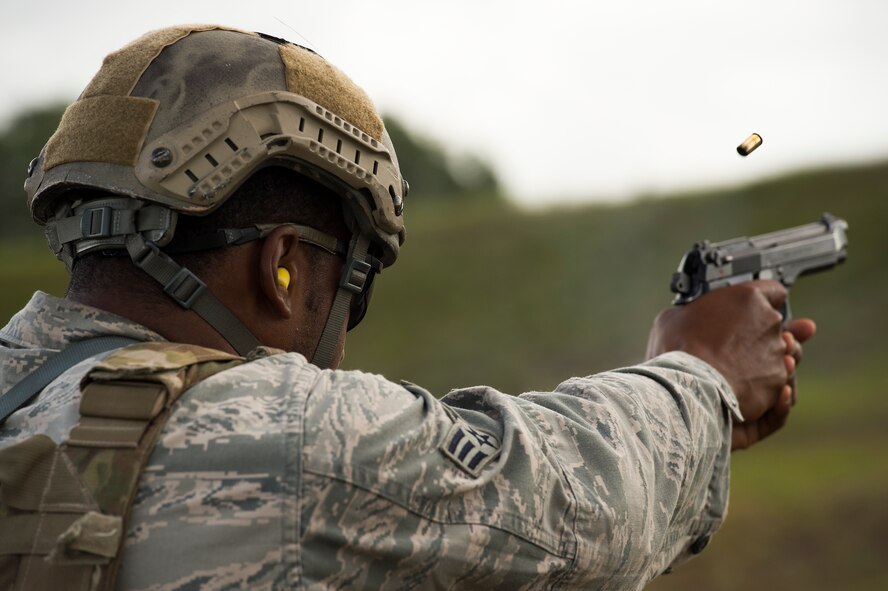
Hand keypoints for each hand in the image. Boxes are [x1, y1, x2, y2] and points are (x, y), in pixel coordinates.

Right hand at [646, 281, 815, 450]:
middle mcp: (769, 322)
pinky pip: (773, 379)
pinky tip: (737, 384)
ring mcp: (776, 353)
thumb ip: (693, 312)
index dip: (763, 300)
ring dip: (760, 358)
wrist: (690, 388)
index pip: (773, 290)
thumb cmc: (679, 349)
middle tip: (735, 342)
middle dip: (759, 332)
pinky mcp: (776, 382)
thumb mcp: (673, 317)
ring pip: (777, 353)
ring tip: (733, 368)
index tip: (752, 309)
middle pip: (775, 324)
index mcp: (747, 298)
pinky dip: (760, 382)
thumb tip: (689, 318)